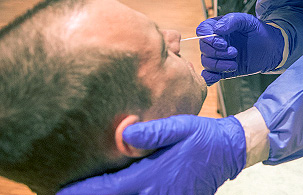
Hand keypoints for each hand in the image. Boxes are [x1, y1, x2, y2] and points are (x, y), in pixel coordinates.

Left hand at [57, 115, 245, 194]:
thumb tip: (126, 133)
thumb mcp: (180, 126)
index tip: (61, 191)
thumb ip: (154, 132)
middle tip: (68, 192)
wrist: (229, 151)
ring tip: (88, 192)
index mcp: (152, 176)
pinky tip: (120, 191)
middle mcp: (156, 194)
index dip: (83, 192)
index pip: (109, 189)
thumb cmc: (202, 136)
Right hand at [197, 13, 284, 84]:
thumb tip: (217, 29)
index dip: (208, 38)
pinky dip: (209, 77)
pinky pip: (208, 75)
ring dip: (219, 64)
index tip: (223, 43)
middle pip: (203, 48)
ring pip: (206, 62)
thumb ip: (233, 20)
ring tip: (234, 63)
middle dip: (217, 52)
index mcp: (218, 27)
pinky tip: (218, 76)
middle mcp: (215, 41)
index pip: (202, 30)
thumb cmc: (259, 32)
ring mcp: (218, 56)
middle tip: (234, 52)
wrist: (272, 49)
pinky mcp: (222, 70)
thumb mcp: (248, 21)